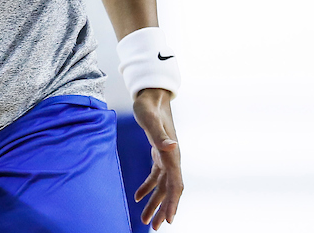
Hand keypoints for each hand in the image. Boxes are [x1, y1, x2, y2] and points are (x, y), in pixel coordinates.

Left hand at [132, 88, 182, 228]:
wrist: (151, 94)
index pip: (176, 185)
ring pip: (163, 186)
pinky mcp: (159, 154)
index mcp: (172, 154)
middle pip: (170, 190)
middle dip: (164, 209)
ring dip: (155, 203)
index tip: (170, 220)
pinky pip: (155, 177)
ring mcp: (166, 157)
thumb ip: (159, 134)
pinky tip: (137, 197)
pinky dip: (147, 188)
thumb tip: (171, 147)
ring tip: (146, 221)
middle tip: (156, 228)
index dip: (173, 203)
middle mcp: (172, 158)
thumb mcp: (149, 118)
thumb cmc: (149, 105)